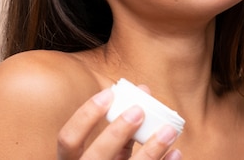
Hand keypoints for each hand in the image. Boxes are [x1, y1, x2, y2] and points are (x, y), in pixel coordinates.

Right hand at [57, 88, 181, 159]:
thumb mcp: (105, 153)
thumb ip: (119, 127)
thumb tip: (143, 91)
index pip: (68, 139)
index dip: (86, 115)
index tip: (109, 93)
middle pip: (95, 157)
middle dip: (117, 132)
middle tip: (139, 111)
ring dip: (150, 149)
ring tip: (169, 130)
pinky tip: (175, 152)